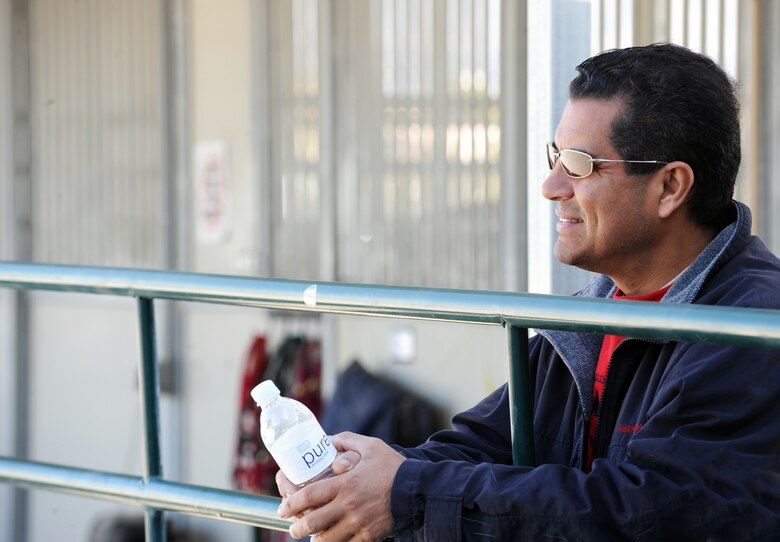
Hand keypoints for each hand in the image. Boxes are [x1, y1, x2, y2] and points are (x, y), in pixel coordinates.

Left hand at [277, 432, 405, 540]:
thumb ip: (347, 441)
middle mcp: (348, 505)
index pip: (308, 496)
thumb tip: (327, 440)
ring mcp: (358, 523)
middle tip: (292, 528)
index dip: (291, 504)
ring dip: (315, 540)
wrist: (418, 490)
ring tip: (312, 538)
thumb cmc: (393, 466)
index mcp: (345, 483)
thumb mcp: (371, 446)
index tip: (283, 508)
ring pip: (327, 539)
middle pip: (313, 522)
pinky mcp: (369, 536)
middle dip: (297, 528)